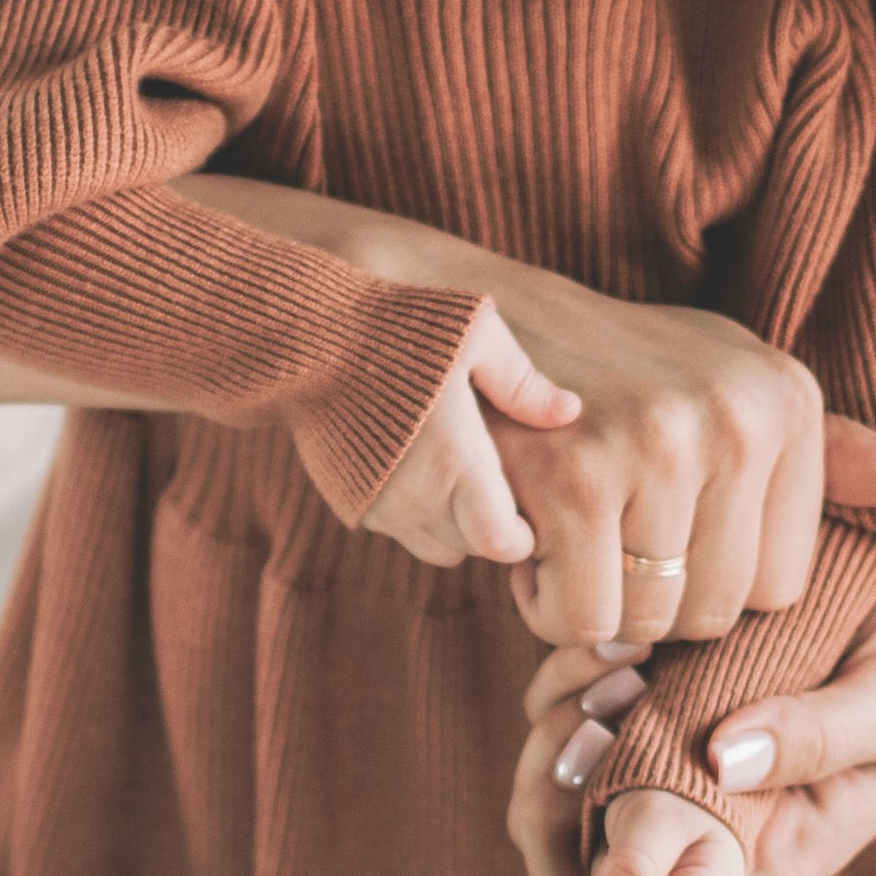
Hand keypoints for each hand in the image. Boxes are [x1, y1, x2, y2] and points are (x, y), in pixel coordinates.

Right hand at [359, 300, 582, 565]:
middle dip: (491, 525)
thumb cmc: (400, 327)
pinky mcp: (351, 502)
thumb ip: (522, 382)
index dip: (523, 535)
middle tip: (496, 478)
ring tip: (456, 470)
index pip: (502, 544)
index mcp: (457, 461)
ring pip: (436, 547)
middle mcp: (416, 496)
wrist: (306, 337)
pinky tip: (414, 463)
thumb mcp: (475, 334)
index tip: (526, 506)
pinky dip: (415, 512)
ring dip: (454, 525)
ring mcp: (379, 504)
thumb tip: (569, 411)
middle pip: (473, 548)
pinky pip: (399, 529)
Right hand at [481, 272, 875, 652]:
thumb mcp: (736, 392)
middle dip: (651, 599)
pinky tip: (530, 540)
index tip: (663, 528)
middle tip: (603, 535)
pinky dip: (545, 603)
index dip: (712, 581)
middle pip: (716, 614)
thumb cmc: (616, 372)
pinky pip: (581, 616)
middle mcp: (736, 419)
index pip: (780, 589)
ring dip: (594, 604)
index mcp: (786, 401)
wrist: (472, 316)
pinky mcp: (574, 477)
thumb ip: (842, 455)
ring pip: (648, 622)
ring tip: (568, 533)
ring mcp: (657, 445)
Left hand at [497, 570, 875, 875]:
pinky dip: (564, 704)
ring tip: (586, 696)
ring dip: (550, 776)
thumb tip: (721, 757)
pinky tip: (593, 657)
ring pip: (574, 819)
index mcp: (775, 857)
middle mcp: (716, 832)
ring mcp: (682, 778)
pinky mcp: (660, 723)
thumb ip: (822, 732)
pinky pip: (582, 738)